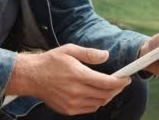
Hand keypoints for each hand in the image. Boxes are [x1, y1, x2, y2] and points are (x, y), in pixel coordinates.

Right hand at [6, 44, 130, 115]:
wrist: (31, 77)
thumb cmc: (50, 61)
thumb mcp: (70, 50)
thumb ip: (89, 54)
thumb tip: (106, 55)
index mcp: (79, 75)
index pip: (106, 82)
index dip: (120, 82)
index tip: (127, 78)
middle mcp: (76, 91)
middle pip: (105, 94)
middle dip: (116, 89)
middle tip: (121, 82)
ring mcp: (72, 103)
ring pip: (99, 103)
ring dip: (108, 96)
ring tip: (110, 88)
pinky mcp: (68, 109)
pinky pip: (89, 108)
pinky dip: (97, 102)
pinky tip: (96, 94)